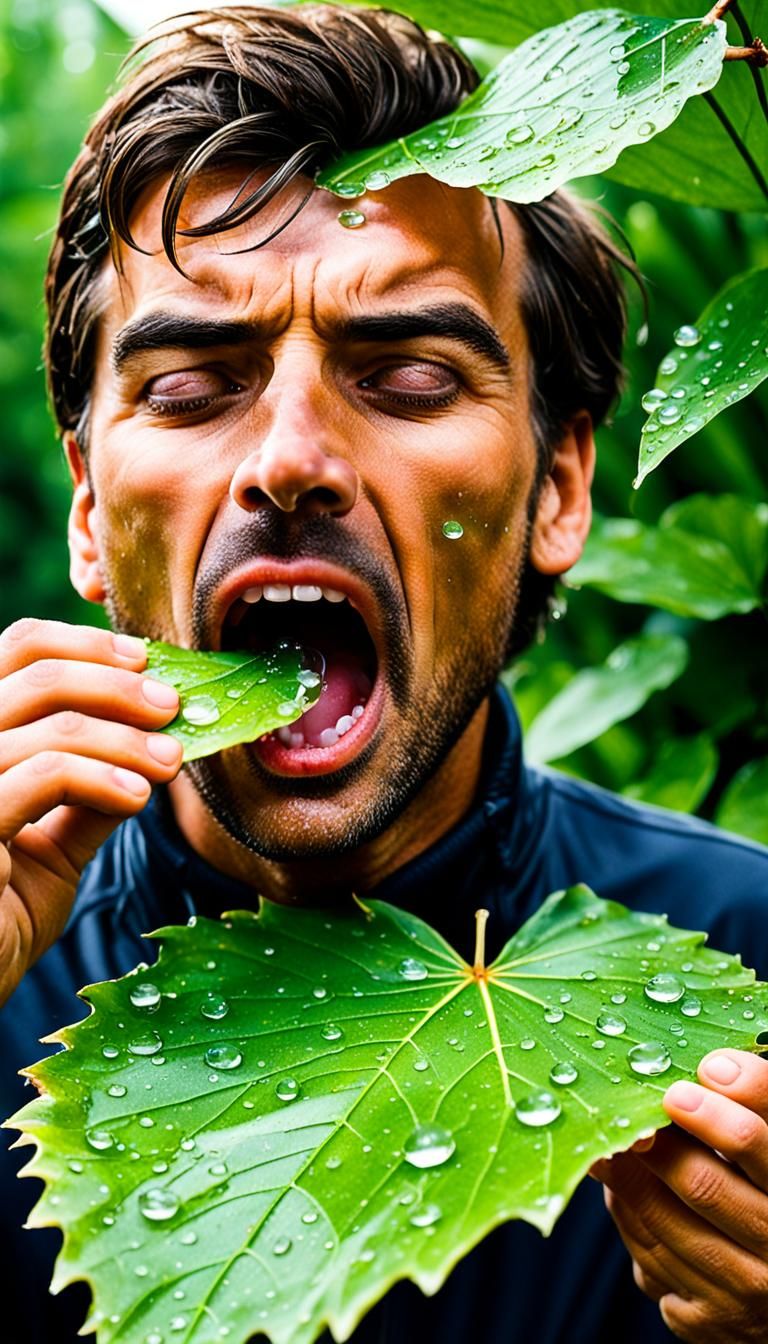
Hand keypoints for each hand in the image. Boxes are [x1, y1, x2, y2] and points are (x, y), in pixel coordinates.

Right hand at [0, 619, 182, 1005]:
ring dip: (126, 737)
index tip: (145, 663)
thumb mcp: (56, 841)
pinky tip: (139, 796)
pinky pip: (44, 775)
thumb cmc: (0, 913)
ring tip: (171, 762)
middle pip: (35, 670)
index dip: (85, 645)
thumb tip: (157, 740)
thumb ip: (91, 788)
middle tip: (172, 708)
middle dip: (117, 682)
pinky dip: (103, 777)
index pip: (18, 648)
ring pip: (50, 722)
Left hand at [591, 1049, 767, 1341]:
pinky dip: (629, 1219)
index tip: (694, 1077)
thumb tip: (714, 1063)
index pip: (763, 1149)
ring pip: (665, 1223)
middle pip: (704, 1185)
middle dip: (658, 1141)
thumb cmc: (767, 1195)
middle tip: (627, 1107)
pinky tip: (619, 1190)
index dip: (726, 1112)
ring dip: (627, 1175)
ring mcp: (744, 1295)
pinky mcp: (707, 1321)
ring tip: (605, 1137)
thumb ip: (759, 1108)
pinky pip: (649, 1261)